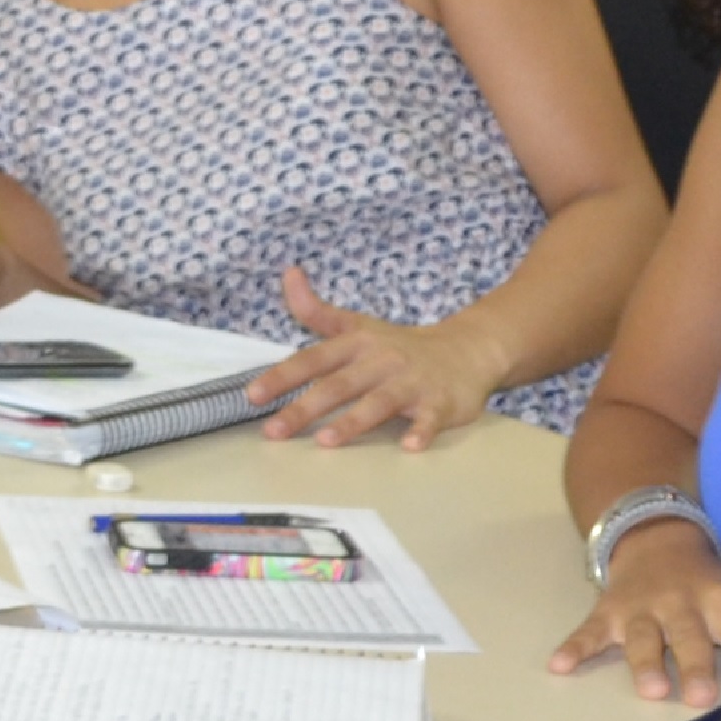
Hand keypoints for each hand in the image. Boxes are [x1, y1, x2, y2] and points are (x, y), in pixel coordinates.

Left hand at [249, 265, 496, 450]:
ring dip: (353, 421)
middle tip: (274, 431)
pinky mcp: (442, 402)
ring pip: (380, 402)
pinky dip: (421, 431)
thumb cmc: (400, 346)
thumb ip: (317, 310)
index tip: (253, 395)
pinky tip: (409, 446)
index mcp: (358, 344)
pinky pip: (430, 419)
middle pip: (339, 385)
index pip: (314, 359)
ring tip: (326, 441)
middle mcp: (382, 361)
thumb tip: (287, 274)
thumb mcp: (357, 326)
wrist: (468, 350)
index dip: (282, 376)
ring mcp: (413, 382)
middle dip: (305, 408)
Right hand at [546, 524, 720, 720]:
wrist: (657, 539)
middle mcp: (686, 603)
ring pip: (644, 636)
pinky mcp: (608, 611)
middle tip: (702, 699)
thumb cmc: (714, 585)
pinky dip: (574, 647)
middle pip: (693, 637)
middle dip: (696, 665)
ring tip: (650, 690)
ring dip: (644, 661)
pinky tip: (559, 665)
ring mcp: (644, 608)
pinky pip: (589, 631)